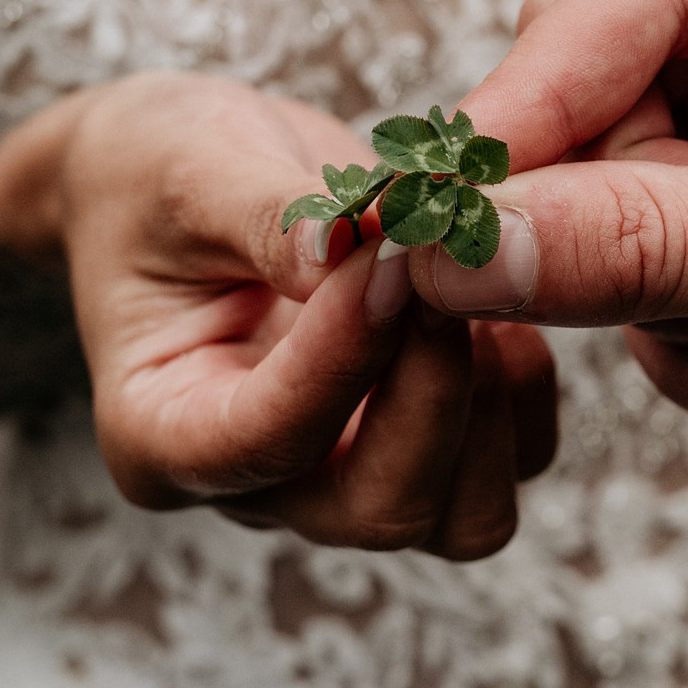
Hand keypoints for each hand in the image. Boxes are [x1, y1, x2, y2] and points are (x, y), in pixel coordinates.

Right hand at [0, 72, 554, 557]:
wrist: (189, 182)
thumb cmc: (163, 180)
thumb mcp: (189, 173)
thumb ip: (269, 217)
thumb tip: (351, 245)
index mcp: (162, 437)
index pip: (266, 443)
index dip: (343, 355)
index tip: (391, 256)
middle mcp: (262, 487)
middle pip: (382, 510)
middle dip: (434, 387)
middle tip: (446, 263)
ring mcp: (349, 477)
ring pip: (466, 514)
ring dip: (491, 399)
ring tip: (473, 282)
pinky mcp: (426, 444)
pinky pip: (515, 458)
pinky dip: (526, 386)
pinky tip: (493, 294)